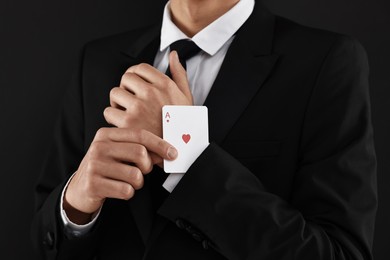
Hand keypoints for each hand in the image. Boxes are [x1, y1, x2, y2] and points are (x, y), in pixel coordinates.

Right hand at [63, 127, 177, 223]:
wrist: (79, 189)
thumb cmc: (106, 168)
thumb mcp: (119, 153)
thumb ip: (139, 149)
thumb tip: (168, 152)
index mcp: (106, 134)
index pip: (139, 135)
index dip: (160, 144)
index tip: (173, 153)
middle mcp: (99, 147)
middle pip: (140, 153)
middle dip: (148, 166)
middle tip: (143, 171)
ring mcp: (94, 165)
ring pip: (135, 175)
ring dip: (138, 182)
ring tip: (129, 182)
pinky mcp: (93, 184)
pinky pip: (126, 190)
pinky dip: (128, 193)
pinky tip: (119, 190)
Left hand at [104, 51, 192, 136]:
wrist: (180, 151)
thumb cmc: (183, 124)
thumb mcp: (187, 96)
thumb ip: (179, 73)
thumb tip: (173, 54)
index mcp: (165, 84)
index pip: (140, 68)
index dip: (135, 75)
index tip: (136, 85)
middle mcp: (151, 93)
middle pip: (126, 78)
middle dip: (126, 88)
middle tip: (131, 100)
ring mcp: (139, 107)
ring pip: (115, 93)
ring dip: (118, 102)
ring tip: (126, 112)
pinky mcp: (128, 123)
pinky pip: (109, 111)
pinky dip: (113, 118)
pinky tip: (122, 124)